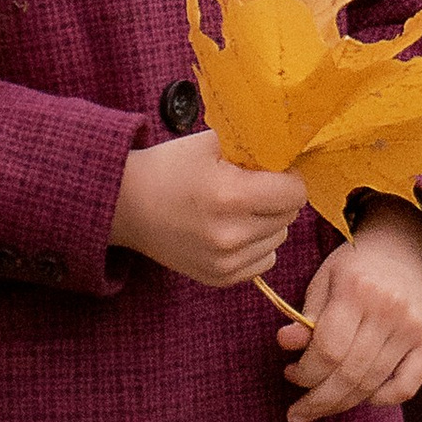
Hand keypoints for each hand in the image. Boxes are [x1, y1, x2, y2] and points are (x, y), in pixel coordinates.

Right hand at [112, 137, 307, 289]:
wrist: (126, 206)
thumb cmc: (168, 168)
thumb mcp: (210, 143)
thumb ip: (253, 147)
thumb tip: (289, 152)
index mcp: (231, 195)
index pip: (295, 192)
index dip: (289, 176)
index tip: (273, 170)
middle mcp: (231, 235)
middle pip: (289, 216)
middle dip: (278, 198)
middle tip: (253, 185)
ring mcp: (225, 262)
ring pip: (279, 239)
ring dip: (268, 222)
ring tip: (238, 208)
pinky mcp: (220, 278)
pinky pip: (264, 261)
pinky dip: (256, 245)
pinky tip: (232, 229)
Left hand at [273, 203, 421, 421]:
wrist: (402, 247)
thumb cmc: (354, 267)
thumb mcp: (324, 280)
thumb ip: (306, 315)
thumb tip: (285, 343)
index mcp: (356, 288)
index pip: (328, 349)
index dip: (305, 372)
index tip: (291, 373)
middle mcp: (389, 309)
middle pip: (349, 374)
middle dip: (318, 401)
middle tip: (297, 413)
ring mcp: (413, 327)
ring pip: (373, 385)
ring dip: (341, 405)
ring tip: (319, 408)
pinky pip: (406, 388)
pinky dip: (381, 400)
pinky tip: (361, 397)